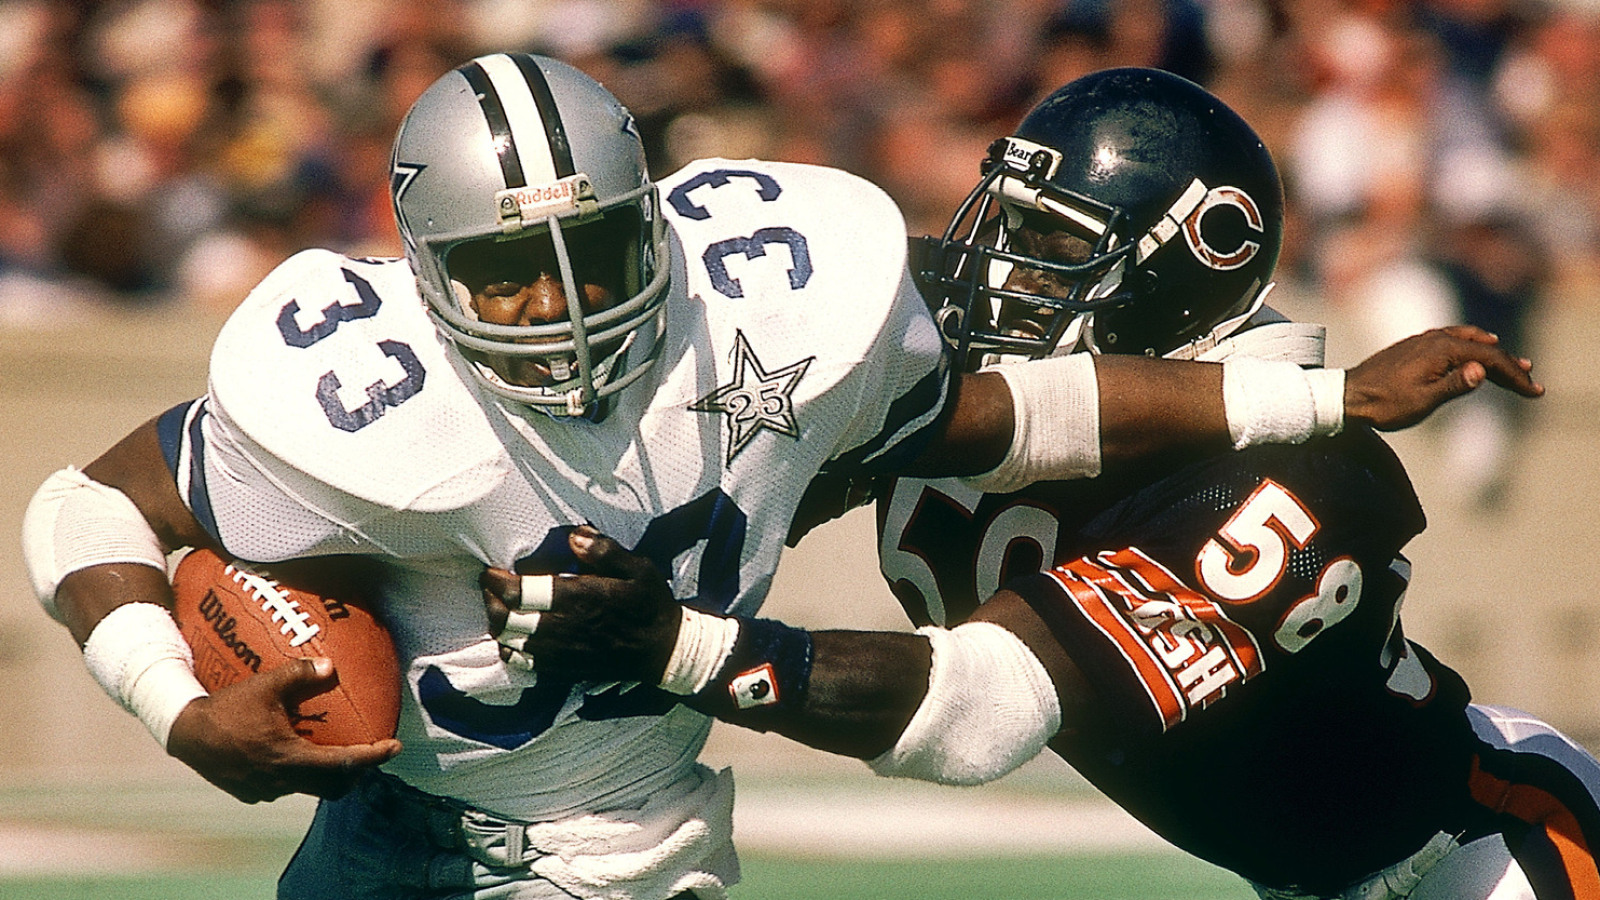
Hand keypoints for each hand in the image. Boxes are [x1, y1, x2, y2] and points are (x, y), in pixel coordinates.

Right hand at [165, 658, 401, 803]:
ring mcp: (265, 791)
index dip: (374, 757)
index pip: (345, 764)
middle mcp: (281, 781)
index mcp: (290, 758)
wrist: (184, 733)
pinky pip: (285, 788)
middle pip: (333, 787)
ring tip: (333, 752)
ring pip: (308, 789)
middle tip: (367, 753)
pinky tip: (295, 754)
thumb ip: (300, 673)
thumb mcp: (265, 684)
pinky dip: (298, 775)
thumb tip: (331, 666)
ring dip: (325, 775)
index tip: (395, 747)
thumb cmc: (227, 707)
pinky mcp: (251, 794)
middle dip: (355, 773)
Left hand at [481, 526, 680, 683]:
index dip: (497, 581)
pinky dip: (508, 649)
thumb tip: (574, 536)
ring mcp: (560, 652)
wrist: (662, 651)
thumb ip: (605, 551)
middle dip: (490, 600)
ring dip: (496, 623)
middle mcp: (563, 628)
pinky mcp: (561, 669)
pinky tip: (511, 636)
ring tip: (498, 606)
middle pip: (506, 619)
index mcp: (579, 599)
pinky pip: (522, 663)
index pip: (521, 592)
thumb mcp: (639, 569)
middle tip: (489, 585)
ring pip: (509, 642)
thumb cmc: (649, 605)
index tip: (490, 570)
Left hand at [1345, 325, 1543, 430]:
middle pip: (1482, 348)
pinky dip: (1471, 346)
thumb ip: (1454, 385)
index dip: (1515, 375)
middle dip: (1509, 364)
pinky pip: (1452, 340)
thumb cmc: (1383, 404)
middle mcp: (1435, 339)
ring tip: (1512, 364)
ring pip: (1468, 342)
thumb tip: (1482, 370)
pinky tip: (1474, 352)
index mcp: (1442, 351)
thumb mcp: (1422, 401)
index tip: (1534, 391)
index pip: (1490, 359)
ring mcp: (1424, 341)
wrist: (1347, 396)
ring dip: (1492, 352)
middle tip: (1530, 380)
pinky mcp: (1414, 346)